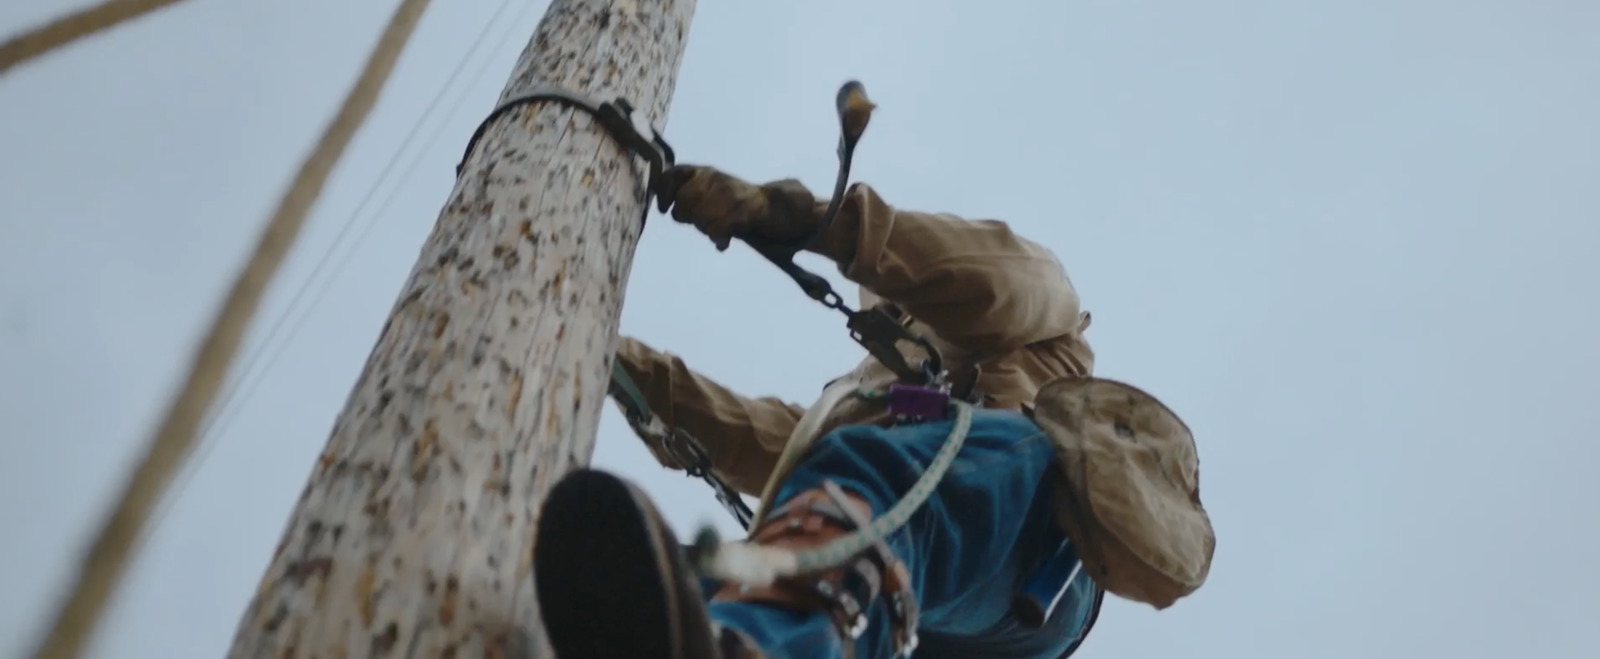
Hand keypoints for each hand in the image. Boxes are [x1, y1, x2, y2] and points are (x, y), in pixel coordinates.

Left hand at [655, 165, 818, 251]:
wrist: (773, 206)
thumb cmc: (738, 200)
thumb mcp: (713, 187)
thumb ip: (690, 191)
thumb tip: (662, 203)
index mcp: (705, 171)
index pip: (673, 174)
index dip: (663, 192)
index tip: (662, 207)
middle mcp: (712, 179)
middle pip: (682, 205)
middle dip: (688, 217)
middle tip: (705, 219)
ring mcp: (724, 195)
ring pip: (698, 221)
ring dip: (706, 228)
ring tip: (720, 225)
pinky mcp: (736, 212)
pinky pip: (714, 231)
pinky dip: (719, 238)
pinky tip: (724, 239)